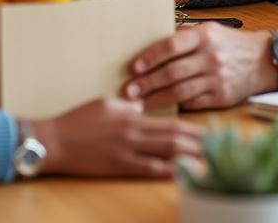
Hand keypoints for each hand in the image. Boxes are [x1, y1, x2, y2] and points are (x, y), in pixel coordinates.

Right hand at [31, 97, 201, 177]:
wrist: (53, 140)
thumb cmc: (76, 121)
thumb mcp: (104, 104)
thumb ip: (128, 106)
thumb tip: (143, 108)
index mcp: (132, 115)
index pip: (171, 122)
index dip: (195, 128)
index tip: (213, 131)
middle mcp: (134, 132)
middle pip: (176, 137)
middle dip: (202, 142)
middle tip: (224, 146)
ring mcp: (127, 151)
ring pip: (167, 152)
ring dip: (192, 157)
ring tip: (212, 161)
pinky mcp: (118, 167)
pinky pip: (148, 169)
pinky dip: (168, 172)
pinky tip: (184, 174)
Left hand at [123, 24, 277, 109]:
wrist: (265, 60)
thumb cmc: (229, 44)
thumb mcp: (209, 31)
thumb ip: (183, 38)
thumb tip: (149, 48)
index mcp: (204, 36)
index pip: (171, 45)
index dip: (150, 57)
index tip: (133, 67)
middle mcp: (211, 57)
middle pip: (172, 72)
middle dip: (147, 82)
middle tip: (128, 90)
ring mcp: (217, 79)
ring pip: (180, 91)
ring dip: (156, 99)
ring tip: (138, 103)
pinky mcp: (222, 97)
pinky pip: (193, 103)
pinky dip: (176, 105)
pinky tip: (162, 107)